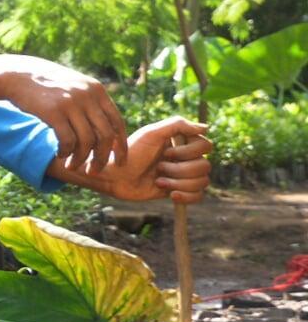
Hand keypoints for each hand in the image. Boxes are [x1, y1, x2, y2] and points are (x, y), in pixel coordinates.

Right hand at [0, 56, 128, 173]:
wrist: (17, 75)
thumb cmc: (46, 85)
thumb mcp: (74, 87)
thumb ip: (91, 102)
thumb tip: (107, 129)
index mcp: (97, 90)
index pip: (117, 123)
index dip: (120, 145)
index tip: (119, 162)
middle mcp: (87, 95)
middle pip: (105, 135)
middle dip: (102, 158)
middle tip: (94, 171)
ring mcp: (71, 103)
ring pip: (87, 141)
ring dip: (81, 159)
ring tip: (72, 166)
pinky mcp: (53, 112)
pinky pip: (67, 140)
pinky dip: (65, 152)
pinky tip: (60, 154)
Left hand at [87, 117, 211, 203]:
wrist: (115, 177)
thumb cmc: (130, 153)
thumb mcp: (151, 134)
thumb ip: (178, 125)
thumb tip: (206, 128)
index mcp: (181, 142)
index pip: (205, 146)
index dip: (188, 152)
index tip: (166, 153)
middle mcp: (185, 158)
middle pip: (204, 166)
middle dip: (180, 170)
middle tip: (158, 168)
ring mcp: (182, 175)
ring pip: (202, 182)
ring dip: (179, 183)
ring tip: (159, 181)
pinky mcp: (178, 190)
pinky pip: (198, 196)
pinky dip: (186, 196)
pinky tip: (171, 195)